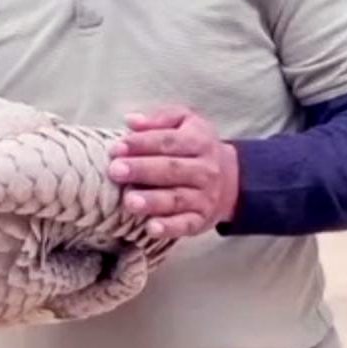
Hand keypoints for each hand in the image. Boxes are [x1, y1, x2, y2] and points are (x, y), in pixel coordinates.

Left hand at [107, 105, 239, 239]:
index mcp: (199, 141)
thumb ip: (159, 118)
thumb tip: (131, 120)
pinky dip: (169, 228)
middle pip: (171, 169)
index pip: (168, 141)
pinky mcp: (201, 220)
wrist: (231, 179)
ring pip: (177, 199)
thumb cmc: (196, 146)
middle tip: (116, 171)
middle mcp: (205, 169)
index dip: (141, 144)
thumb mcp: (185, 122)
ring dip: (152, 201)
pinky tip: (151, 228)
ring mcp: (204, 196)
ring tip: (129, 201)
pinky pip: (186, 225)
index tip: (116, 148)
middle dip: (141, 170)